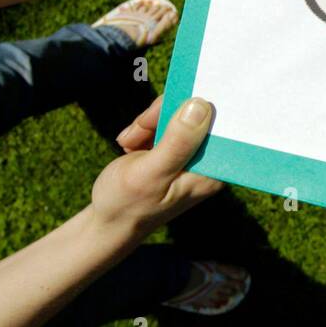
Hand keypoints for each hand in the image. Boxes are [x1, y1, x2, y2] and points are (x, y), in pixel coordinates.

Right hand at [91, 94, 224, 237]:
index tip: (166, 106)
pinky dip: (144, 129)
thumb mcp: (152, 173)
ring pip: (177, 113)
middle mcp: (208, 161)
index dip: (193, 105)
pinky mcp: (176, 149)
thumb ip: (177, 141)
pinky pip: (166, 122)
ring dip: (148, 123)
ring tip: (129, 143)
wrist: (108, 220)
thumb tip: (200, 105)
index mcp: (212, 171)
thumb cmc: (128, 204)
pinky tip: (131, 144)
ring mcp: (192, 154)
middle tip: (136, 131)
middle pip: (196, 113)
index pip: (217, 124)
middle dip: (161, 116)